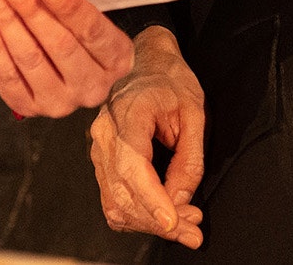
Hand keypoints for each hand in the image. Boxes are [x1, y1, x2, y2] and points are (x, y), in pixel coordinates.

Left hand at [0, 0, 133, 116]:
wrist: (79, 76)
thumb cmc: (84, 39)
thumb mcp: (92, 20)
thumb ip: (72, 7)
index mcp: (115, 59)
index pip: (93, 32)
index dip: (70, 9)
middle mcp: (92, 86)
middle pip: (60, 45)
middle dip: (31, 10)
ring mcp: (61, 102)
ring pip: (31, 60)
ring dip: (8, 23)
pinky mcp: (32, 107)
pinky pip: (9, 77)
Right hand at [90, 25, 204, 248]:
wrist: (147, 61)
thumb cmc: (170, 81)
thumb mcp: (194, 113)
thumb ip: (189, 159)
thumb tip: (181, 200)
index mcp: (128, 113)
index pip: (133, 167)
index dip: (153, 201)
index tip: (175, 223)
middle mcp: (106, 132)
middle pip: (124, 192)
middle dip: (159, 221)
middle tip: (193, 230)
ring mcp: (99, 146)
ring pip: (115, 202)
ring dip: (148, 223)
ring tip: (183, 225)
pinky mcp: (101, 158)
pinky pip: (112, 198)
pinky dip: (134, 216)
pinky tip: (159, 217)